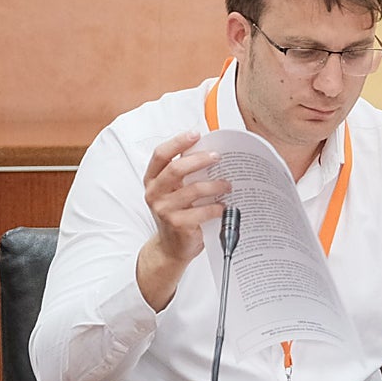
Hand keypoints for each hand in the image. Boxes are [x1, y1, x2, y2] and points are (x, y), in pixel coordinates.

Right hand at [136, 132, 229, 311]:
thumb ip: (186, 173)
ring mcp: (164, 210)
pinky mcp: (177, 224)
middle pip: (176, 169)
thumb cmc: (178, 213)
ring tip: (228, 185)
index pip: (160, 155)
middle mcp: (154, 193)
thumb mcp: (176, 191)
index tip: (196, 134)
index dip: (177, 142)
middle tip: (218, 157)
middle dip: (199, 160)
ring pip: (193, 190)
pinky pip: (202, 211)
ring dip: (215, 185)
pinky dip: (216, 207)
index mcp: (153, 179)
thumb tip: (212, 150)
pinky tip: (224, 206)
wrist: (172, 247)